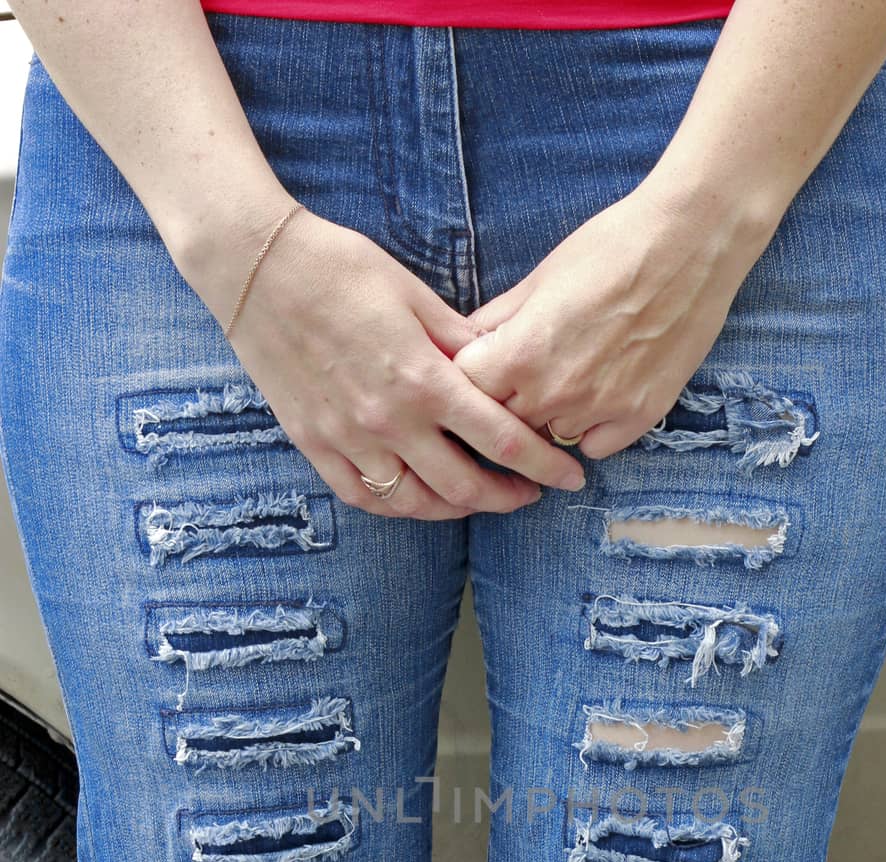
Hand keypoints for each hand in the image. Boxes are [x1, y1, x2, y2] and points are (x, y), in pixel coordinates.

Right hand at [185, 203, 586, 519]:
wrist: (256, 269)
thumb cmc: (338, 267)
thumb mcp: (414, 294)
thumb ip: (462, 342)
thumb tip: (503, 370)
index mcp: (424, 380)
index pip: (502, 441)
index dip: (544, 465)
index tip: (569, 475)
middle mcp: (389, 422)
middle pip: (464, 487)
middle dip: (507, 497)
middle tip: (529, 493)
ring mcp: (349, 440)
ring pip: (416, 504)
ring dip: (456, 509)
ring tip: (477, 499)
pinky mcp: (315, 445)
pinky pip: (366, 498)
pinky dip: (400, 507)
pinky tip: (419, 499)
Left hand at [453, 184, 773, 458]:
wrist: (690, 244)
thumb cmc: (612, 247)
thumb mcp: (540, 277)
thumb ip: (499, 319)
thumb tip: (467, 341)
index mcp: (520, 354)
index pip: (467, 390)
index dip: (471, 377)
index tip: (482, 366)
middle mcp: (554, 394)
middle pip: (504, 421)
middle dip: (506, 400)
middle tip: (525, 372)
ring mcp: (597, 411)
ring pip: (549, 436)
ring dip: (549, 416)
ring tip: (569, 375)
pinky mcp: (637, 418)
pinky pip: (594, 446)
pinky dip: (590, 429)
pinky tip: (601, 393)